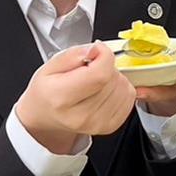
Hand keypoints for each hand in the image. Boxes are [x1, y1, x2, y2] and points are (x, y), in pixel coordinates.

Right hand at [14, 42, 135, 155]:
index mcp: (62, 97)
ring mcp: (97, 123)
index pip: (100, 74)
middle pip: (113, 79)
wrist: (46, 117)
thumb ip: (73, 55)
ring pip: (124, 88)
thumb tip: (95, 50)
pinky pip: (130, 98)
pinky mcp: (111, 126)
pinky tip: (104, 90)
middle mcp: (81, 115)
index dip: (104, 56)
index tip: (97, 51)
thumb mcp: (49, 67)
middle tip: (89, 70)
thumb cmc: (47, 92)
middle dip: (106, 66)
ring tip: (95, 82)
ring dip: (114, 78)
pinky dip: (121, 89)